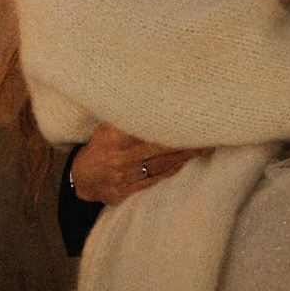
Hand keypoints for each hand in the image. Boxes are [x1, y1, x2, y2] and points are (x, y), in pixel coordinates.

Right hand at [71, 123, 201, 206]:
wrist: (80, 180)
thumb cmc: (97, 148)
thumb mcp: (105, 127)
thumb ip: (126, 118)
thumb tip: (147, 98)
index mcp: (113, 137)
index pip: (146, 128)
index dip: (170, 124)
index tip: (190, 116)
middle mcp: (119, 157)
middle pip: (159, 147)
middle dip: (185, 140)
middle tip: (208, 132)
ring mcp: (123, 176)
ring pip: (160, 164)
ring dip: (184, 155)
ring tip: (205, 146)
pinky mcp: (126, 191)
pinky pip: (154, 179)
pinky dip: (172, 169)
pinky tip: (186, 162)